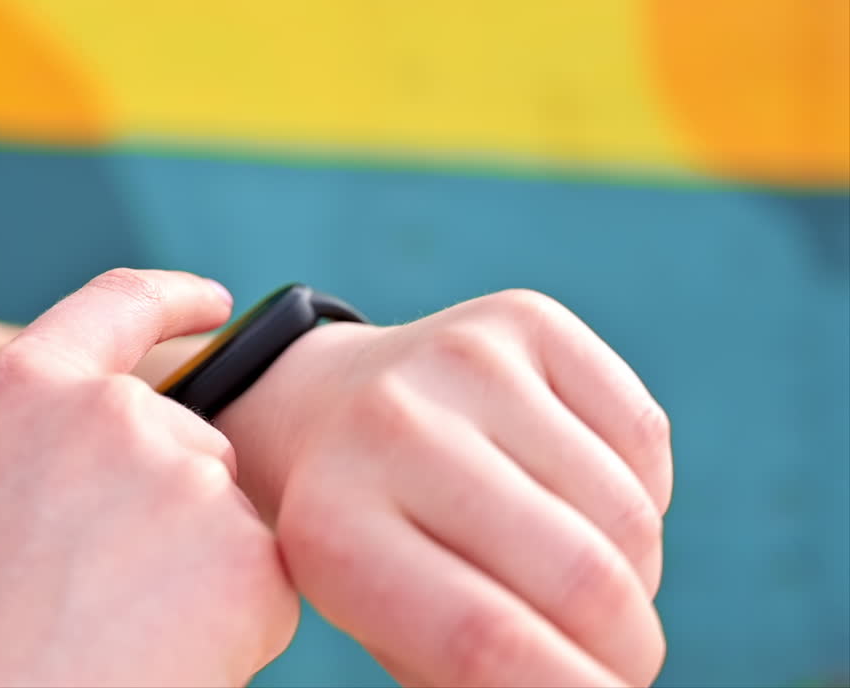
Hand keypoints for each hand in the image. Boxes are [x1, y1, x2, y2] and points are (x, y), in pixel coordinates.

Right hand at [0, 269, 298, 686]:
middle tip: (100, 595)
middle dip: (173, 506)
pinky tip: (161, 659)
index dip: (175, 298)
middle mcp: (112, 410)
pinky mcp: (246, 553)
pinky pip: (262, 583)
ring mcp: (186, 475)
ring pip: (227, 518)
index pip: (121, 304)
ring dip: (197, 572)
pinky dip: (232, 625)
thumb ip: (62, 447)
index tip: (215, 302)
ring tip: (113, 638)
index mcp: (26, 386)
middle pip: (191, 439)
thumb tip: (162, 456)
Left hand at [218, 289, 671, 686]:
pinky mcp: (523, 319)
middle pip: (577, 576)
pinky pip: (645, 439)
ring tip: (585, 583)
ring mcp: (462, 360)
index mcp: (333, 527)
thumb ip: (472, 670)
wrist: (326, 409)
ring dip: (636, 576)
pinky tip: (580, 500)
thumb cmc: (367, 543)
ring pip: (626, 514)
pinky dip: (641, 497)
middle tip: (622, 664)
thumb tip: (584, 686)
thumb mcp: (382, 622)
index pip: (485, 640)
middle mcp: (391, 428)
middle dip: (629, 648)